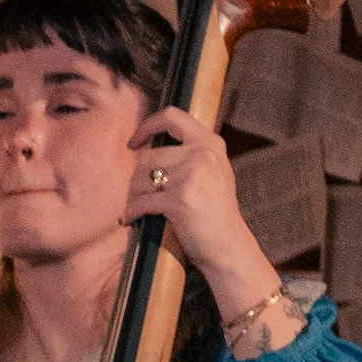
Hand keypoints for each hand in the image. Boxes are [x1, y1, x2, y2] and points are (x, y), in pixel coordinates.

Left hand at [124, 107, 274, 325]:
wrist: (229, 245)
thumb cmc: (215, 212)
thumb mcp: (212, 172)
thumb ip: (190, 154)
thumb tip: (149, 147)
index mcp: (210, 143)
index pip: (172, 117)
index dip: (147, 126)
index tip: (134, 143)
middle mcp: (202, 154)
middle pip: (148, 156)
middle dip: (136, 179)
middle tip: (137, 194)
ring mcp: (191, 176)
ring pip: (140, 177)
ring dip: (133, 195)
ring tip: (139, 207)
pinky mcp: (179, 200)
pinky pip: (140, 202)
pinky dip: (132, 212)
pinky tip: (132, 218)